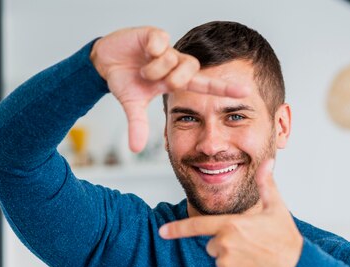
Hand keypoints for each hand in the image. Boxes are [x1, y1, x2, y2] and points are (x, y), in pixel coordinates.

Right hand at [90, 26, 248, 152]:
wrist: (104, 61)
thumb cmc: (125, 80)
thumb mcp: (132, 104)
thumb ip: (138, 125)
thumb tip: (135, 149)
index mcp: (174, 80)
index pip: (204, 84)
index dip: (224, 89)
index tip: (245, 92)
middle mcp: (175, 63)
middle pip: (190, 69)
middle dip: (173, 79)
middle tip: (155, 81)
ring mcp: (165, 49)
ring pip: (174, 58)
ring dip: (156, 69)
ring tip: (142, 70)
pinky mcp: (154, 35)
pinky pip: (161, 41)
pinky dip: (152, 48)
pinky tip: (144, 50)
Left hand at [159, 160, 303, 266]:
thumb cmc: (286, 238)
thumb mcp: (276, 208)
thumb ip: (266, 185)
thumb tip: (267, 163)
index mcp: (231, 224)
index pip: (197, 226)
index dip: (177, 229)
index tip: (162, 232)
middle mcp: (224, 244)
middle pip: (211, 245)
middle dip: (225, 246)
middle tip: (250, 246)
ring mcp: (226, 264)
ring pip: (218, 263)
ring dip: (231, 263)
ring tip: (253, 260)